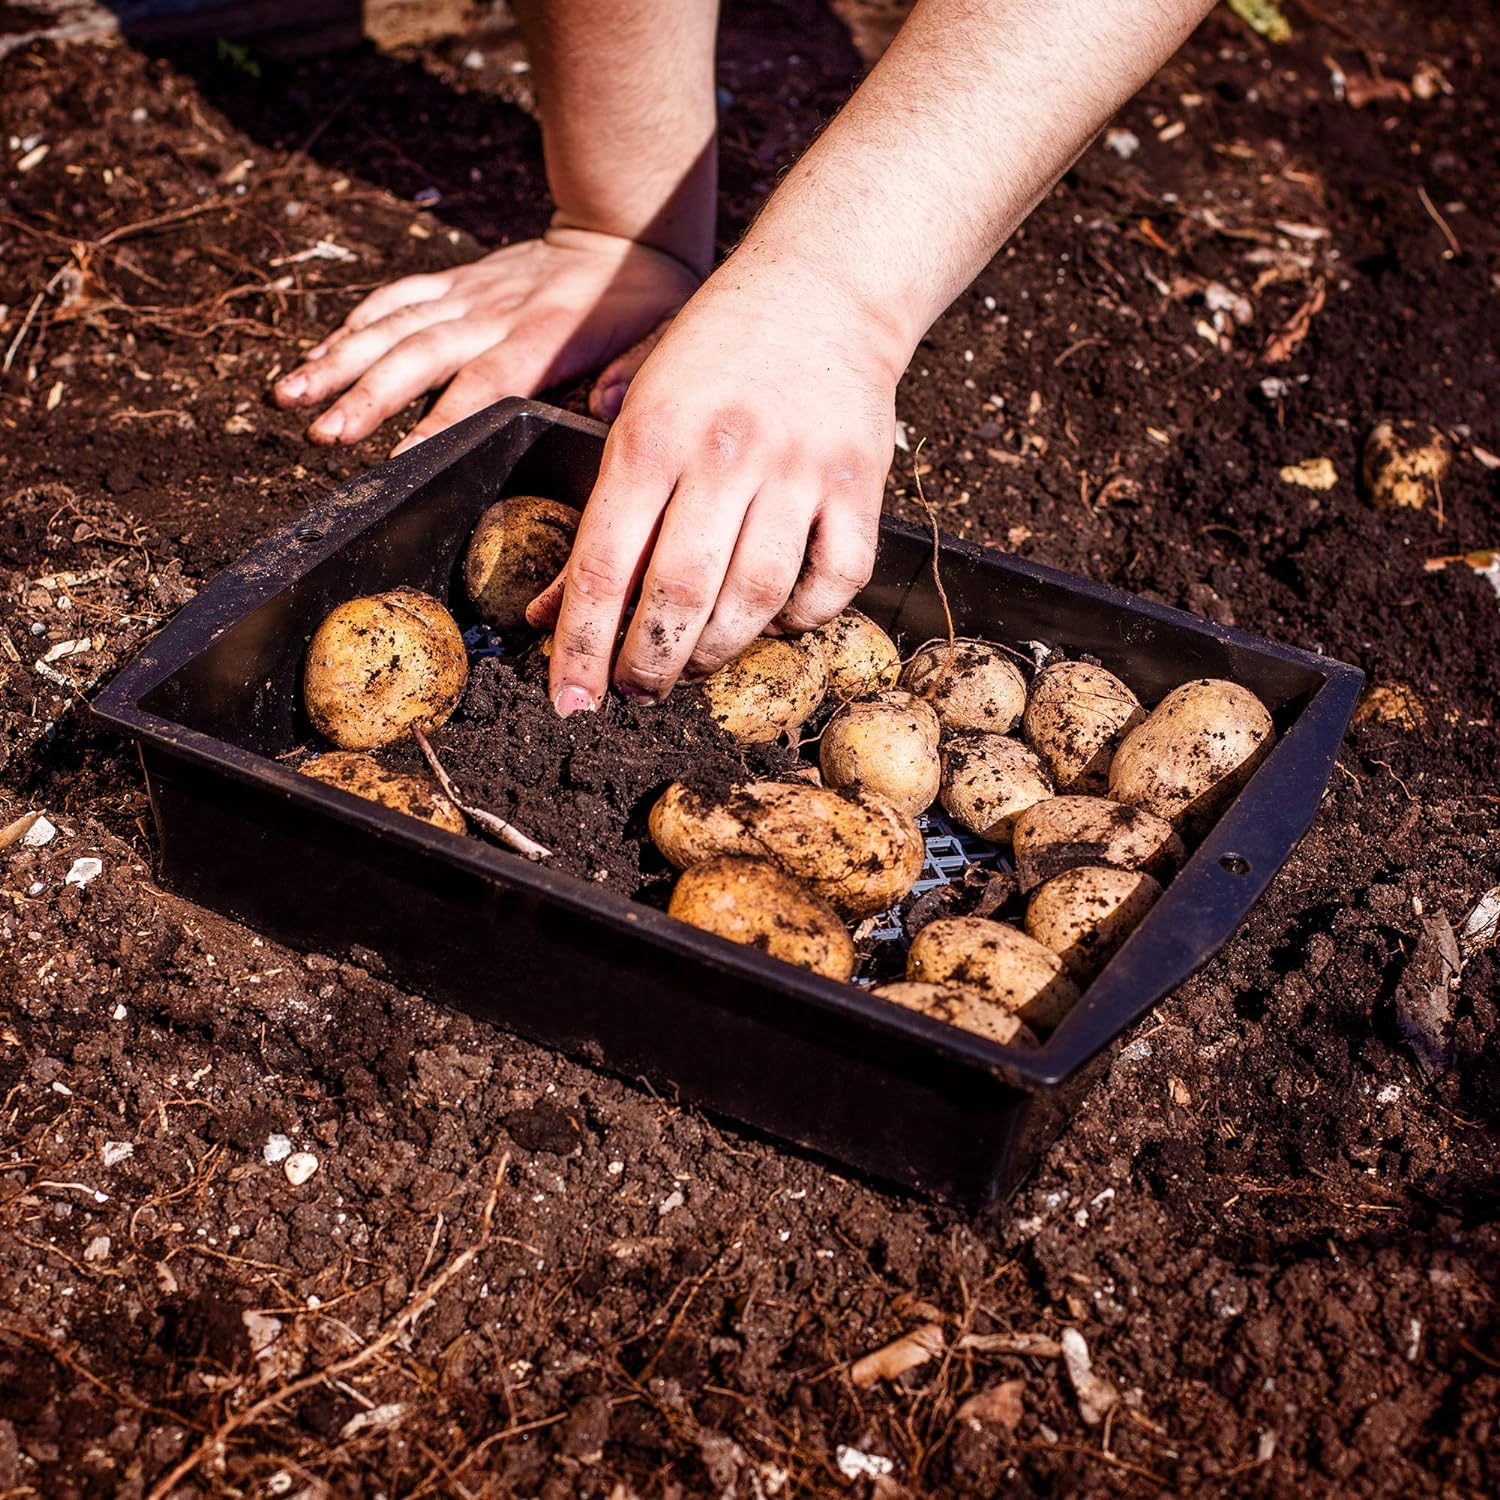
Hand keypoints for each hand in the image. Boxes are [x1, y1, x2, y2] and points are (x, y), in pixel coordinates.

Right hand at [271, 226, 699, 452]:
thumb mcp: (663, 336)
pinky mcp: (456, 282)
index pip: (481, 387)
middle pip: (416, 358)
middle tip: (321, 434)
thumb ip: (638, 372)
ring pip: (391, 326)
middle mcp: (492, 312)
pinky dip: (354, 326)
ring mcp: (468, 294)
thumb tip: (611, 406)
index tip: (398, 461)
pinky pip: (395, 300)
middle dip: (363, 398)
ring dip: (337, 362)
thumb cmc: (647, 299)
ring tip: (288, 396)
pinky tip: (320, 356)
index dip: (438, 424)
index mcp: (542, 336)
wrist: (624, 228)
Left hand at [526, 259, 905, 713]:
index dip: (582, 645)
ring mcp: (799, 471)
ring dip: (717, 652)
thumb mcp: (638, 414)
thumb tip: (550, 611)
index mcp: (653, 436)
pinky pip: (834, 581)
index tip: (568, 703)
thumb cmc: (712, 356)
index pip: (606, 563)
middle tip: (636, 691)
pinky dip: (803, 618)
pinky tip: (775, 619)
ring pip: (756, 599)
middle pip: (680, 595)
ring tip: (693, 664)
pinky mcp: (860, 483)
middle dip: (649, 664)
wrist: (823, 287)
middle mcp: (725, 455)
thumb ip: (599, 515)